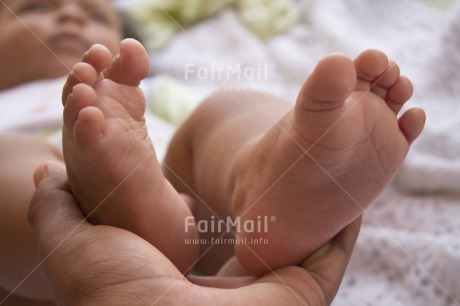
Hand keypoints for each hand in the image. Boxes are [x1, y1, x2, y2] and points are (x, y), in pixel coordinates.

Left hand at [29, 162, 360, 305]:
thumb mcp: (80, 246)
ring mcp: (279, 289)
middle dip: (281, 196)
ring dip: (317, 201)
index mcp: (195, 282)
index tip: (234, 160)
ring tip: (323, 158)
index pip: (220, 232)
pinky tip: (351, 183)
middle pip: (270, 234)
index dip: (230, 196)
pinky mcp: (309, 289)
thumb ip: (62, 210)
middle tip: (287, 153)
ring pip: (307, 238)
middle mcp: (243, 290)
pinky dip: (345, 219)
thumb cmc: (122, 293)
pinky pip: (336, 249)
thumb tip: (48, 170)